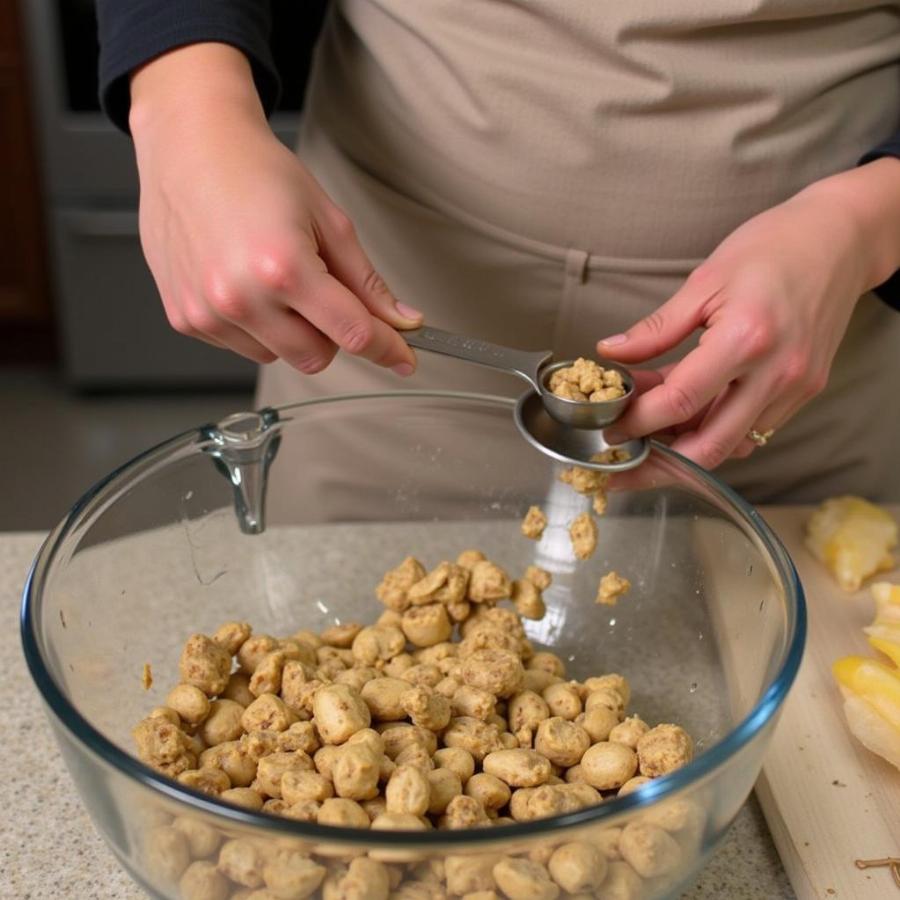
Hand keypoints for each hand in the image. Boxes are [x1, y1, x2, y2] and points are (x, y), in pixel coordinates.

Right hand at [129, 44, 420, 374]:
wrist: (190, 146)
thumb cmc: (258, 172)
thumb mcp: (328, 219)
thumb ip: (366, 281)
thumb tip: (404, 323)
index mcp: (283, 267)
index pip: (352, 332)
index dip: (386, 348)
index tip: (403, 358)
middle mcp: (240, 297)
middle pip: (316, 357)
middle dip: (330, 332)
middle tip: (320, 287)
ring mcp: (208, 312)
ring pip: (278, 356)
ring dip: (290, 330)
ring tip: (272, 275)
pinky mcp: (186, 319)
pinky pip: (242, 346)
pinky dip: (255, 326)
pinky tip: (243, 280)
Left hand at [598, 159, 899, 468]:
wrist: (839, 240)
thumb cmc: (771, 248)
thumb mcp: (704, 281)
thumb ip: (656, 328)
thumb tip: (611, 352)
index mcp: (746, 338)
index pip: (681, 401)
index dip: (638, 421)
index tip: (610, 426)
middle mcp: (776, 373)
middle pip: (709, 446)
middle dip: (658, 464)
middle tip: (621, 458)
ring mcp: (795, 387)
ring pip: (731, 445)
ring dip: (685, 445)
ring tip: (650, 425)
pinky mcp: (804, 392)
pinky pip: (753, 430)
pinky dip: (715, 430)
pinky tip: (687, 413)